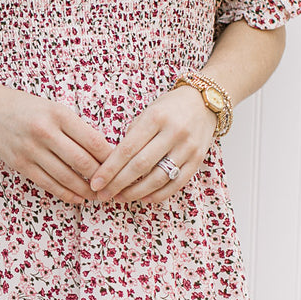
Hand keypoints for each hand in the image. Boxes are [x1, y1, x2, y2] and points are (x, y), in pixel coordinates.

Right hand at [0, 87, 115, 203]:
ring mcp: (31, 149)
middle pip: (82, 161)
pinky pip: (48, 184)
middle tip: (114, 186)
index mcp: (59, 114)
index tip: (121, 166)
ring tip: (98, 195)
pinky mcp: (20, 164)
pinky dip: (66, 194)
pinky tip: (78, 198)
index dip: (111, 158)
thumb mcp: (55, 109)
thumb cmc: (29, 108)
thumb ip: (76, 129)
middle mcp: (45, 132)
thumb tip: (105, 153)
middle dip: (101, 178)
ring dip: (85, 190)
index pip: (94, 141)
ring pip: (66, 177)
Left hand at [87, 85, 218, 204]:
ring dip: (136, 192)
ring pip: (158, 178)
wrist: (205, 101)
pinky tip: (144, 198)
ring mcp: (187, 147)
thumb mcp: (148, 112)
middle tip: (103, 195)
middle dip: (118, 184)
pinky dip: (159, 194)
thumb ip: (133, 135)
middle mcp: (173, 132)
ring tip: (121, 198)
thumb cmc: (169, 107)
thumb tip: (113, 163)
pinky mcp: (198, 159)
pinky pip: (177, 183)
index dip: (109, 169)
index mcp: (155, 118)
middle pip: (140, 166)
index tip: (96, 182)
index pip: (127, 149)